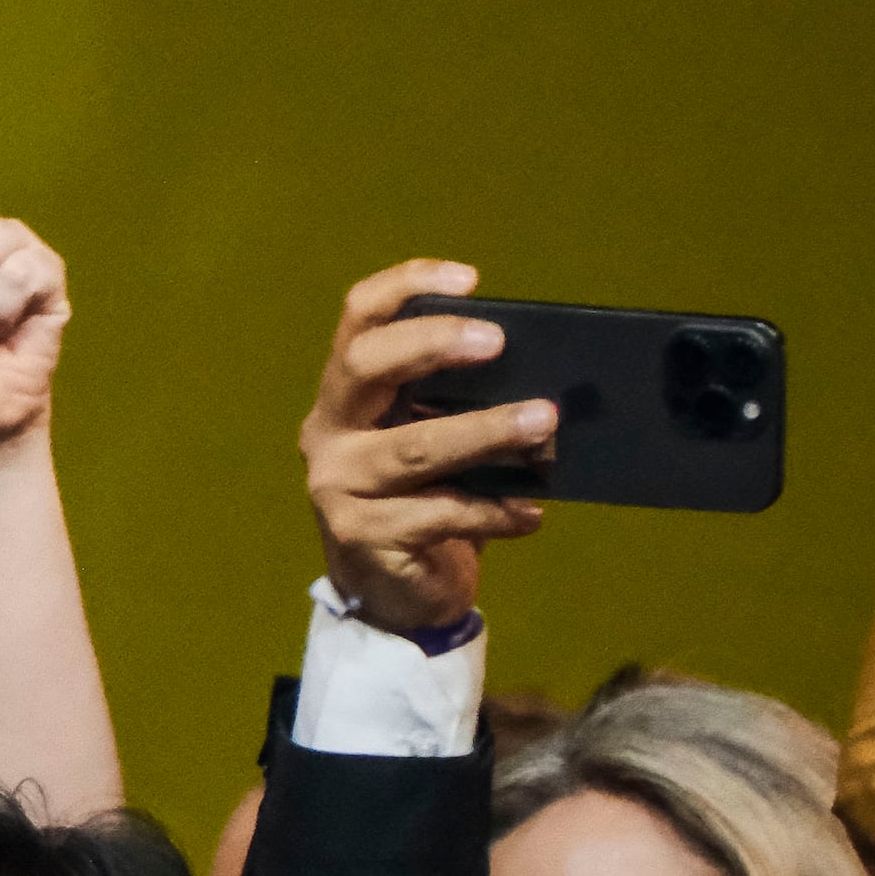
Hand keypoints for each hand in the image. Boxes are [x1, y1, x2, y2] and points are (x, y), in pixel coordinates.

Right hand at [304, 259, 544, 635]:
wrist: (390, 596)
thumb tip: (542, 373)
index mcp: (347, 396)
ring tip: (543, 423)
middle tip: (498, 342)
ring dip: (486, 431)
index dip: (405, 286)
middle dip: (433, 343)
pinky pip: (439, 514)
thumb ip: (458, 403)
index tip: (469, 279)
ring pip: (414, 446)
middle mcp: (331, 433)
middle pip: (366, 365)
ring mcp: (340, 487)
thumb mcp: (431, 437)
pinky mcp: (363, 537)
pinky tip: (530, 513)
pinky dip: (494, 510)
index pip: (358, 321)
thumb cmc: (421, 500)